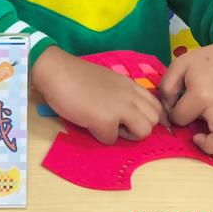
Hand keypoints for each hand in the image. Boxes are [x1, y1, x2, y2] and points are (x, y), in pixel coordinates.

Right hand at [31, 46, 163, 144]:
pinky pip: (112, 140)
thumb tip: (127, 114)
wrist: (55, 71)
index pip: (157, 106)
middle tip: (118, 124)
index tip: (134, 121)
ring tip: (108, 127)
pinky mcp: (105, 121)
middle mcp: (130, 95)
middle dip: (139, 127)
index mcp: (130, 85)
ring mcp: (119, 108)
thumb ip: (122, 94)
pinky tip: (89, 124)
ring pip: (144, 131)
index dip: (148, 118)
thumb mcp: (108, 81)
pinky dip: (100, 136)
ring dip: (127, 135)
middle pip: (154, 120)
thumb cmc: (76, 76)